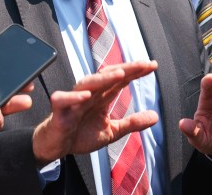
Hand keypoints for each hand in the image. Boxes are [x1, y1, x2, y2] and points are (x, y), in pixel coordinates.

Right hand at [32, 61, 158, 165]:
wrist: (57, 147)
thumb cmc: (81, 135)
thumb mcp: (112, 131)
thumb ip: (132, 123)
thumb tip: (155, 116)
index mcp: (102, 97)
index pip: (120, 79)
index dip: (136, 71)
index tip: (153, 66)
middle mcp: (90, 94)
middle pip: (108, 76)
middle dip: (126, 69)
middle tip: (144, 64)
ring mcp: (74, 101)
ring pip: (87, 84)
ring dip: (103, 78)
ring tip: (120, 74)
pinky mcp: (59, 112)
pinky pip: (63, 100)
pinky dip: (73, 96)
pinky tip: (86, 95)